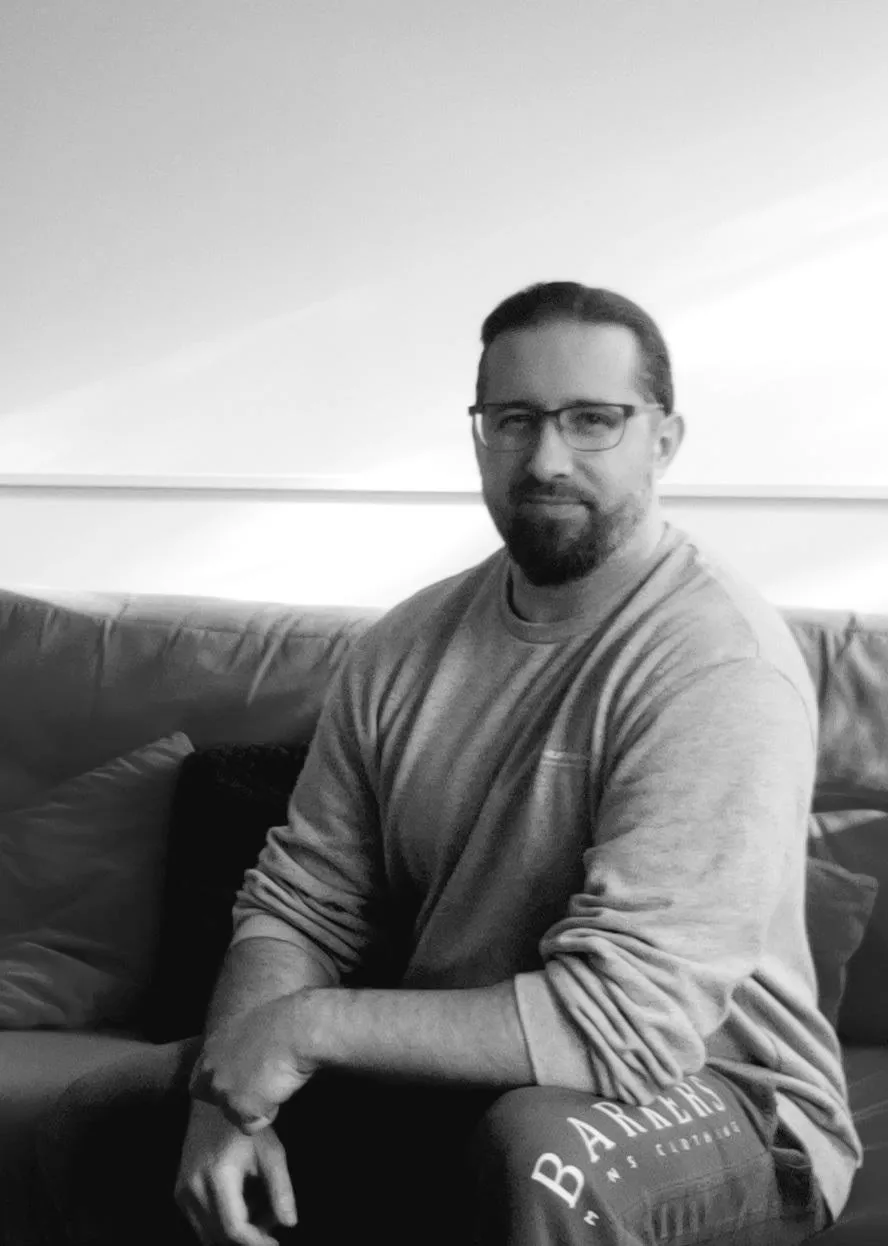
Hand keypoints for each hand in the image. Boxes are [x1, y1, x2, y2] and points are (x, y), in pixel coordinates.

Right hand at [175, 1100, 296, 1245]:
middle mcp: (193, 1188)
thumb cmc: (246, 1126)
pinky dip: (221, 1225)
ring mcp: (182, 1192)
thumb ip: (280, 1189)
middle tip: (270, 1224)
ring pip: (208, 1235)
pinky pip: (200, 1223)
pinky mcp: (179, 1193)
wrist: (213, 1103)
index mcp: (217, 1176)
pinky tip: (242, 1205)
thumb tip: (290, 1224)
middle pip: (220, 1237)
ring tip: (259, 1212)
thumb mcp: (270, 1152)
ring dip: (234, 1234)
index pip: (234, 1228)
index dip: (256, 1243)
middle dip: (248, 1239)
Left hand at [190, 993, 314, 1133]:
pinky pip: (252, 1125)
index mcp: (212, 1048)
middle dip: (234, 1099)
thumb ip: (234, 1047)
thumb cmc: (282, 1021)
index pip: (200, 1080)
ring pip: (234, 1115)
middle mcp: (212, 1072)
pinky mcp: (242, 1108)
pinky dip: (267, 1116)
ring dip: (252, 1107)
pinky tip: (278, 1093)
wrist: (296, 1032)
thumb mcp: (248, 1027)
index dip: (219, 1084)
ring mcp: (225, 1092)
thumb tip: (241, 1058)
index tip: (237, 1082)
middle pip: (215, 1100)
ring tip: (274, 1085)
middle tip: (258, 1088)